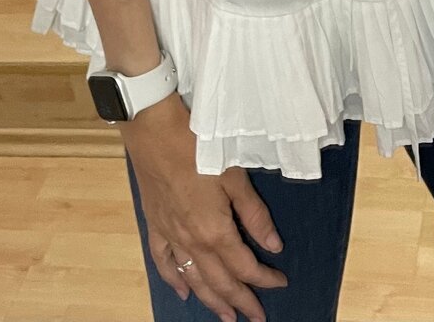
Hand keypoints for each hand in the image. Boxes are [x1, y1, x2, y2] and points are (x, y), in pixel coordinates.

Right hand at [120, 92, 287, 321]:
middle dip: (240, 301)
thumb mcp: (233, 176)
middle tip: (256, 317)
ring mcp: (170, 235)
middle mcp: (191, 241)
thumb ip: (253, 214)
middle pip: (219, 281)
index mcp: (214, 230)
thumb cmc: (197, 146)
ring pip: (192, 278)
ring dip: (211, 300)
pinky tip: (183, 291)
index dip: (265, 278)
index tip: (281, 282)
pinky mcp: (155, 224)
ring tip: (226, 316)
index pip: (245, 266)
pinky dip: (174, 279)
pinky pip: (164, 261)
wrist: (152, 130)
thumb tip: (273, 245)